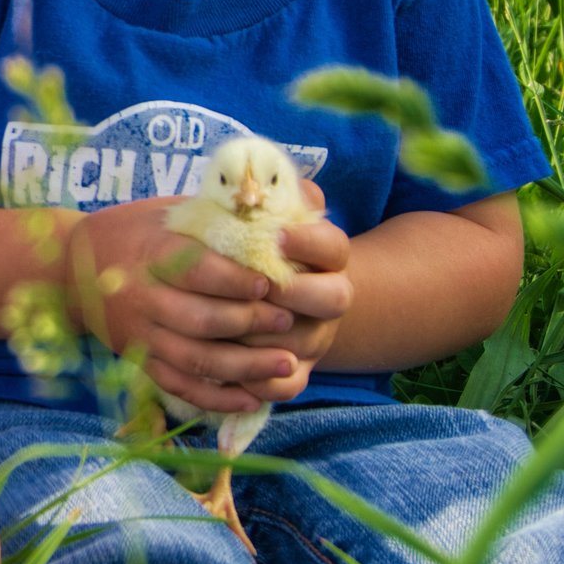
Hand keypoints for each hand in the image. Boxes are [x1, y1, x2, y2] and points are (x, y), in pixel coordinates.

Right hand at [67, 198, 298, 414]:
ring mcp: (139, 334)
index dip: (235, 280)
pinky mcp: (139, 360)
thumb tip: (285, 217)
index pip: (196, 271)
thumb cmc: (136, 232)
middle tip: (287, 321)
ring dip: (244, 367)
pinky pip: (179, 386)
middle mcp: (141, 297)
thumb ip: (219, 217)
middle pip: (200, 319)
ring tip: (288, 364)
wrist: (72, 267)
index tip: (269, 284)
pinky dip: (215, 398)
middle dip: (249, 323)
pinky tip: (251, 399)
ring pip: (195, 360)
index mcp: (149, 254)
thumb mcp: (170, 212)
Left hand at [240, 184, 354, 402]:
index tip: (277, 237)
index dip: (310, 242)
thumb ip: (268, 197)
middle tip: (258, 287)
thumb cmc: (250, 244)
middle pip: (335, 297)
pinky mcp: (295, 372)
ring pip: (305, 342)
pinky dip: (262, 384)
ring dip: (267, 336)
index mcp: (324, 257)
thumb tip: (266, 176)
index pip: (334, 245)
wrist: (263, 293)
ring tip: (228, 325)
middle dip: (296, 292)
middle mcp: (328, 298)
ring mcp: (314, 337)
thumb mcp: (258, 216)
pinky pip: (288, 386)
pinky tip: (230, 372)